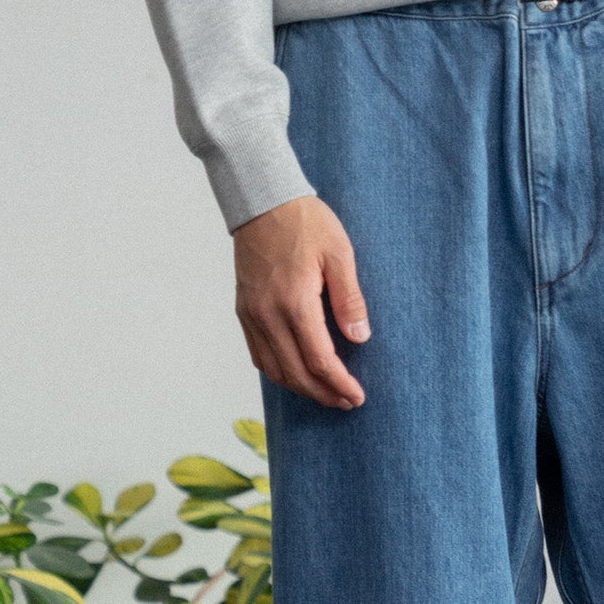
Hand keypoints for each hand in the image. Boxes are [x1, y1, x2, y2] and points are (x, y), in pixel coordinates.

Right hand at [233, 196, 370, 408]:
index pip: (319, 360)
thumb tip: (360, 338)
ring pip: (274, 370)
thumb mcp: (339, 254)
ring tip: (326, 393)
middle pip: (296, 374)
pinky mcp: (244, 311)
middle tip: (347, 402)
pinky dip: (278, 372)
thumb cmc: (305, 222)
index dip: (340, 384)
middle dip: (324, 394)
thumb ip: (349, 299)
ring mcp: (252, 315)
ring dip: (301, 388)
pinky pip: (258, 355)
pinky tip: (296, 374)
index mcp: (295, 303)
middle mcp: (268, 315)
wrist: (262, 201)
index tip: (357, 396)